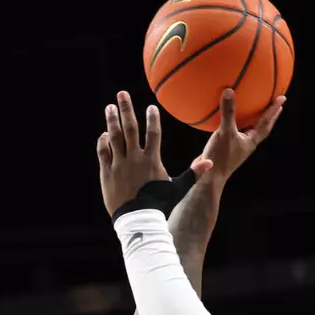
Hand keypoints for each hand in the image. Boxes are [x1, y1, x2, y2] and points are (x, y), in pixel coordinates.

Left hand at [96, 90, 215, 214]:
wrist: (138, 220)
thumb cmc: (159, 204)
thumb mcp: (178, 188)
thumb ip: (192, 174)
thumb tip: (211, 163)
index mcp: (151, 160)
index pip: (153, 133)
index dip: (152, 118)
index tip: (151, 106)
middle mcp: (134, 159)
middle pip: (130, 128)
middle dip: (127, 109)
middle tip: (122, 93)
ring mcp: (119, 165)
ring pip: (114, 137)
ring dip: (112, 121)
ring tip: (110, 107)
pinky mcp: (107, 173)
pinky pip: (103, 153)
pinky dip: (103, 142)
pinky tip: (104, 133)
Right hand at [193, 88, 283, 183]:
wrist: (209, 178)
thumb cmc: (221, 156)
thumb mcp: (225, 132)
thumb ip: (228, 112)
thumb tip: (229, 91)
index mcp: (251, 141)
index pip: (266, 123)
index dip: (273, 110)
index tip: (282, 98)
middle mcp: (246, 144)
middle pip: (262, 128)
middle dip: (269, 117)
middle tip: (277, 106)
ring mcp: (237, 148)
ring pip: (249, 131)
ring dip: (254, 121)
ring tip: (256, 111)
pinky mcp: (226, 149)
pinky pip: (234, 132)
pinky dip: (235, 124)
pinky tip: (227, 119)